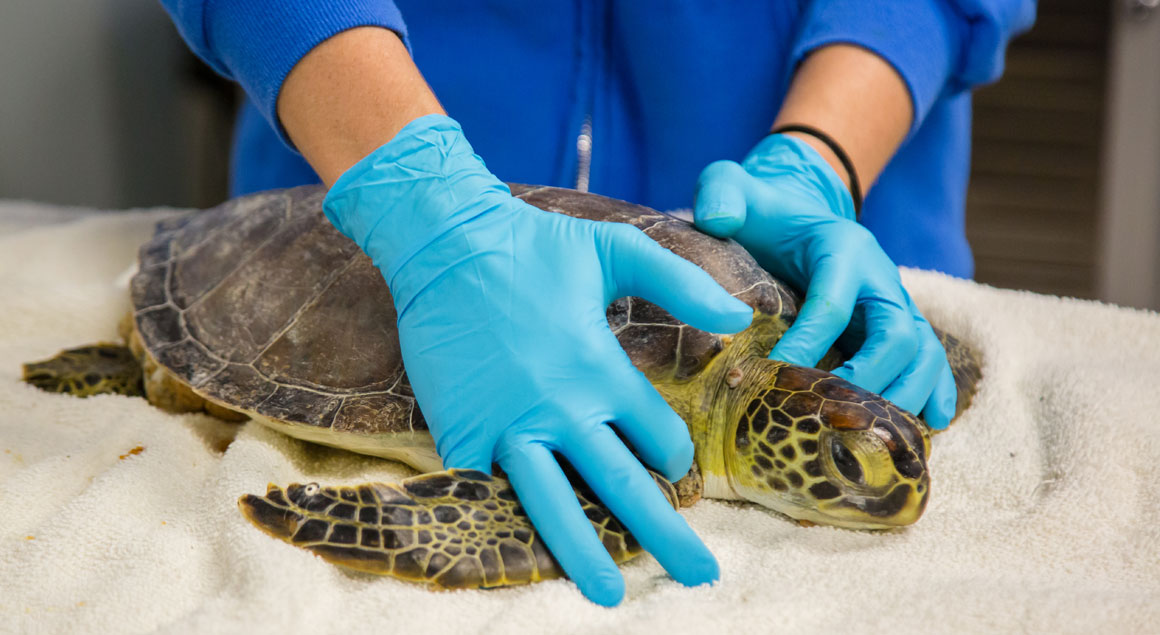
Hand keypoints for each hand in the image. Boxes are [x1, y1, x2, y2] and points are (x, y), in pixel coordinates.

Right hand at [324, 115, 753, 604]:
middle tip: (700, 575)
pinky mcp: (461, 432)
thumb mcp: (617, 249)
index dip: (674, 457)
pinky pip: (486, 492)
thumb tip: (742, 315)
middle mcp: (560, 408)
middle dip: (666, 536)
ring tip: (608, 596)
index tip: (672, 467)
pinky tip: (520, 553)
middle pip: (623, 487)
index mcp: (602, 370)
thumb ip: (681, 283)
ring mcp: (507, 426)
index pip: (658, 438)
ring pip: (552, 506)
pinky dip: (503, 523)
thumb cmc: (534, 246)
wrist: (446, 244)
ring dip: (583, 554)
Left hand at [693, 133, 955, 428]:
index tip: (776, 374)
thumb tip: (717, 219)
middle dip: (867, 379)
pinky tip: (929, 426)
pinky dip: (936, 394)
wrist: (797, 216)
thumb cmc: (761, 213)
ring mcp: (896, 305)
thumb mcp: (733, 190)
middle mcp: (879, 278)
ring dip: (906, 396)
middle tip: (827, 414)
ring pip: (924, 353)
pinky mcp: (901, 327)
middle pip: (897, 335)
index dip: (809, 342)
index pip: (832, 302)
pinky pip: (932, 362)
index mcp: (842, 248)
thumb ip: (720, 193)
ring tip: (872, 434)